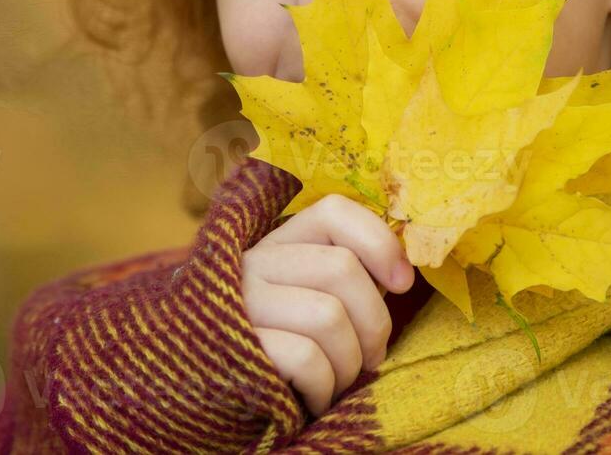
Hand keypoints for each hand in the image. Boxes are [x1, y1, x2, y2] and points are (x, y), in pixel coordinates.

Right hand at [241, 193, 414, 416]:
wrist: (208, 393)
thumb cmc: (280, 349)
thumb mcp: (306, 300)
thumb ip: (342, 278)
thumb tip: (401, 273)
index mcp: (278, 243)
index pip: (333, 212)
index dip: (379, 241)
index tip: (403, 282)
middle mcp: (253, 262)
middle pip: (343, 268)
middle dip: (374, 324)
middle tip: (369, 357)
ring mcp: (241, 302)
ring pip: (329, 316)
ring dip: (349, 363)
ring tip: (338, 380)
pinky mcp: (236, 344)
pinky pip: (307, 358)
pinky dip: (324, 388)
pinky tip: (313, 397)